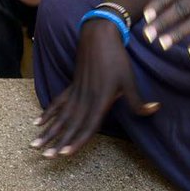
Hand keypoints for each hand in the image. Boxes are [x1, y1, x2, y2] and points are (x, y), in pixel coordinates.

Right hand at [33, 18, 158, 156]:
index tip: (64, 153)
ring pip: (60, 116)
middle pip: (70, 125)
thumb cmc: (116, 57)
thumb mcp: (130, 79)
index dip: (77, 141)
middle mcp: (85, 98)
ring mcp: (76, 92)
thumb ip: (138, 100)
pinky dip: (48, 113)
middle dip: (57, 142)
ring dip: (48, 131)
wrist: (99, 34)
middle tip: (45, 156)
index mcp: (100, 100)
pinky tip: (38, 122)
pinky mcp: (72, 85)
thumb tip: (155, 110)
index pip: (88, 126)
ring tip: (34, 144)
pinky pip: (57, 102)